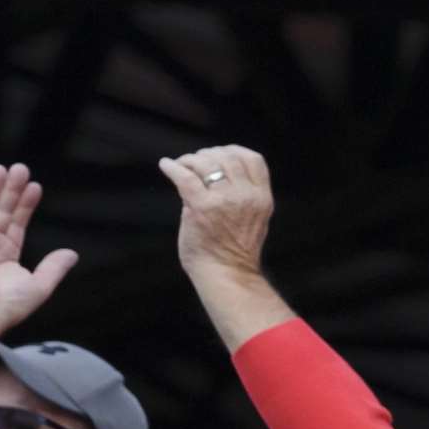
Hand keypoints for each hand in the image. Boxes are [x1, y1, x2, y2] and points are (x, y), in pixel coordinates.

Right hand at [0, 163, 78, 342]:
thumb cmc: (7, 306)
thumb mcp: (39, 286)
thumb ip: (54, 267)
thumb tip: (72, 253)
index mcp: (7, 253)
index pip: (18, 221)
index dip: (26, 204)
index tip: (35, 186)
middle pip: (1, 210)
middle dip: (10, 190)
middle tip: (20, 169)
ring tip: (2, 169)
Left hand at [157, 146, 273, 279]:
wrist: (227, 276)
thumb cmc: (234, 252)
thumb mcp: (252, 219)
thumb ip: (241, 196)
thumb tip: (211, 172)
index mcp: (261, 198)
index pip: (253, 160)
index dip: (234, 151)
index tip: (219, 154)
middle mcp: (246, 196)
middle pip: (227, 157)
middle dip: (208, 154)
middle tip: (194, 161)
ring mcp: (224, 201)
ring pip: (206, 163)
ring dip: (190, 160)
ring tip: (180, 165)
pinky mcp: (201, 208)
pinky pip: (184, 176)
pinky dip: (173, 167)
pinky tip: (166, 165)